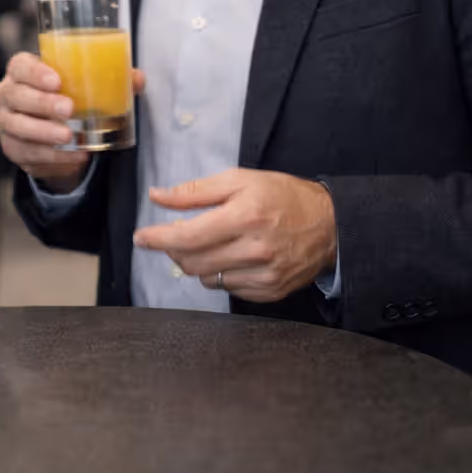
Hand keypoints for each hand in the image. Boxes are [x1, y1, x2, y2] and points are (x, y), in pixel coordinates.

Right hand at [0, 52, 144, 192]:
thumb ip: (112, 78)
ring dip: (43, 132)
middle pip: (16, 96)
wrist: (54, 130)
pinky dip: (50, 157)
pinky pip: (27, 153)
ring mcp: (6, 122)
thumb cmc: (68, 96)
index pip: (19, 66)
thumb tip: (137, 78)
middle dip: (42, 103)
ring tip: (69, 137)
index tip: (57, 81)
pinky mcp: (12, 148)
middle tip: (69, 109)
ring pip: (17, 127)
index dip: (34, 72)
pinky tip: (72, 156)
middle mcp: (8, 94)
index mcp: (22, 71)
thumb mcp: (87, 84)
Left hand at [133, 168, 336, 303]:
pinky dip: (219, 274)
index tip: (141, 238)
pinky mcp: (271, 292)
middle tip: (172, 238)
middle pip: (192, 262)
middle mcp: (255, 249)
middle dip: (174, 250)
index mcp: (245, 216)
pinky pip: (229, 289)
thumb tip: (158, 197)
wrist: (330, 225)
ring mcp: (264, 274)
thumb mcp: (240, 180)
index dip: (158, 239)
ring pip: (207, 278)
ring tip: (207, 244)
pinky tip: (229, 258)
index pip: (187, 236)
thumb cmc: (283, 196)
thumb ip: (195, 192)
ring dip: (196, 263)